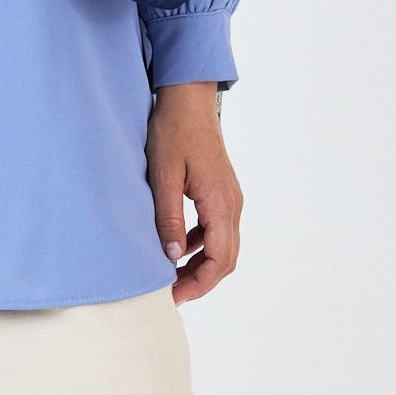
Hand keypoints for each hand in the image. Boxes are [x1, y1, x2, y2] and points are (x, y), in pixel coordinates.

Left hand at [147, 83, 241, 305]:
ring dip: (201, 264)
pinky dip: (200, 243)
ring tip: (172, 275)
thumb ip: (168, 217)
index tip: (174, 296)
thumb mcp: (163, 175)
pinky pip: (216, 227)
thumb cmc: (174, 131)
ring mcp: (229, 197)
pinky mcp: (220, 190)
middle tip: (171, 292)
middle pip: (225, 258)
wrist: (188, 98)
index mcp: (220, 203)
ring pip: (222, 244)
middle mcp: (232, 204)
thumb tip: (171, 257)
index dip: (199, 284)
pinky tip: (177, 245)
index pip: (219, 259)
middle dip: (200, 280)